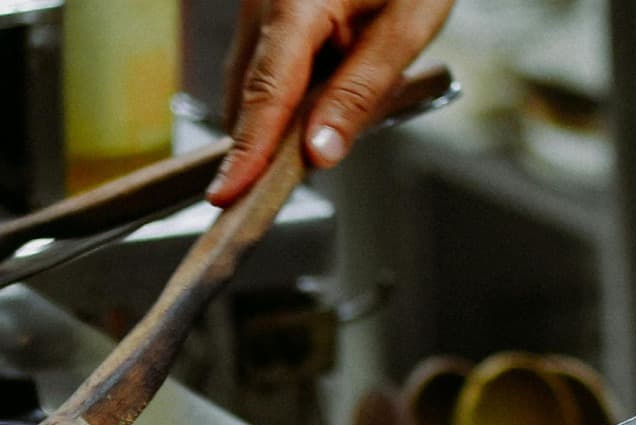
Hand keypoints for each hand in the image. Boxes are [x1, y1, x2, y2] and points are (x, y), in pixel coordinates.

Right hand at [205, 0, 453, 206]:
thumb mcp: (406, 26)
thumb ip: (362, 93)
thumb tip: (320, 154)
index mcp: (297, 2)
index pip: (266, 93)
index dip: (248, 151)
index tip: (229, 195)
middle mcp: (264, 0)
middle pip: (250, 94)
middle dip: (270, 139)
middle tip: (300, 169)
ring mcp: (258, 2)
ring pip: (254, 82)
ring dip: (284, 114)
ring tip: (335, 107)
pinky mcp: (264, 8)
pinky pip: (264, 64)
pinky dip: (289, 90)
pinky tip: (327, 86)